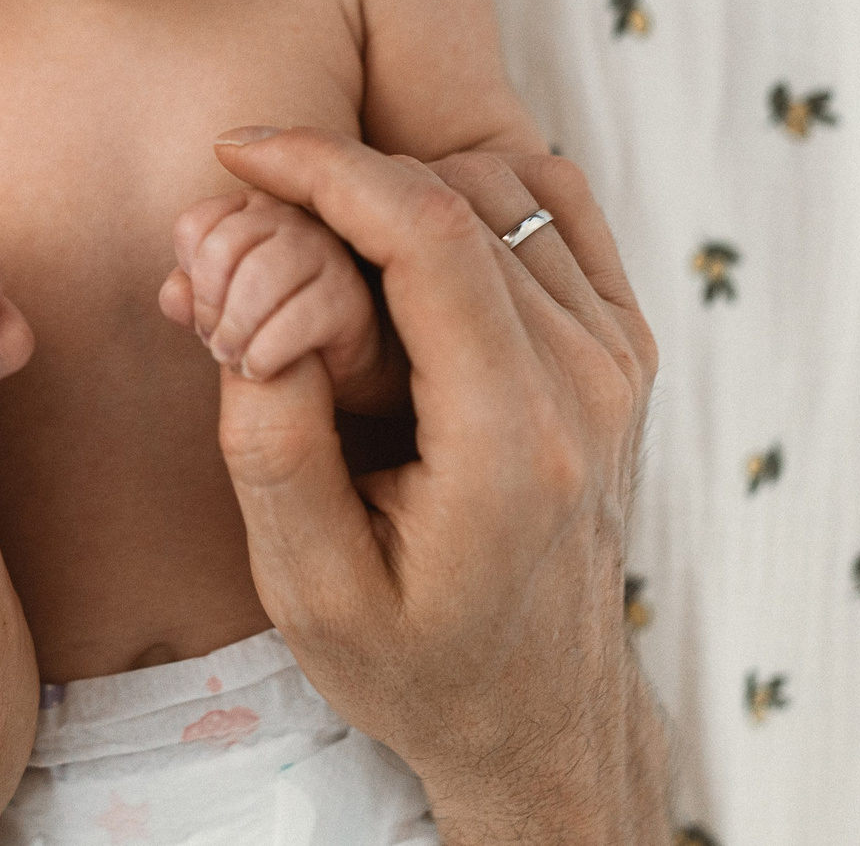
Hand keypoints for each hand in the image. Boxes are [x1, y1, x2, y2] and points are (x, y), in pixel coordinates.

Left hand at [158, 188, 405, 413]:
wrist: (339, 361)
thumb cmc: (271, 320)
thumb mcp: (223, 307)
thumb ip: (189, 295)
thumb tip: (174, 295)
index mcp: (253, 206)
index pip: (195, 225)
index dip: (189, 278)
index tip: (200, 315)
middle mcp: (293, 217)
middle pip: (223, 247)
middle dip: (208, 306)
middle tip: (213, 343)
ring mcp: (328, 251)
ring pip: (259, 277)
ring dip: (233, 330)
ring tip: (232, 358)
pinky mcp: (351, 295)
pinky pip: (295, 319)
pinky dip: (264, 352)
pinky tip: (259, 369)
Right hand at [203, 128, 664, 844]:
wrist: (540, 711)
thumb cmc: (416, 661)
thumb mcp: (309, 583)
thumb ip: (270, 440)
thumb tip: (237, 296)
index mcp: (512, 440)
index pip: (427, 232)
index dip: (322, 164)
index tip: (238, 150)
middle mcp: (586, 382)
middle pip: (453, 196)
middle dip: (333, 184)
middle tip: (245, 226)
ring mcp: (617, 357)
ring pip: (499, 185)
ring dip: (394, 188)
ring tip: (314, 250)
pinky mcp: (622, 343)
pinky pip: (550, 202)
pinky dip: (466, 190)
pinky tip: (399, 240)